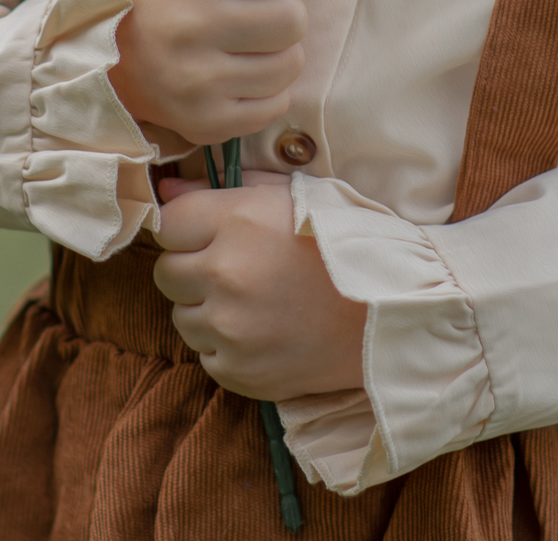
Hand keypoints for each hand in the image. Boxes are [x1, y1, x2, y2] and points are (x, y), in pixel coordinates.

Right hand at [108, 0, 330, 144]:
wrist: (103, 53)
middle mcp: (187, 23)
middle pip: (293, 18)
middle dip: (280, 12)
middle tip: (247, 13)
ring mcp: (194, 80)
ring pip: (291, 63)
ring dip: (276, 52)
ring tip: (240, 45)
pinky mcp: (203, 123)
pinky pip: (276, 105)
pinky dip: (264, 90)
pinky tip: (233, 75)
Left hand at [154, 173, 366, 399]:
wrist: (391, 309)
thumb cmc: (345, 240)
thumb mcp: (290, 193)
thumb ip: (223, 186)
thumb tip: (166, 186)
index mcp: (237, 221)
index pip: (168, 222)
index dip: (187, 226)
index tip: (209, 231)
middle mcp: (225, 274)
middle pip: (166, 271)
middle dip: (192, 266)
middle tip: (233, 266)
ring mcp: (230, 329)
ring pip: (181, 316)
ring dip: (206, 308)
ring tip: (254, 299)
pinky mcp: (239, 372)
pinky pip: (205, 354)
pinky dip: (225, 344)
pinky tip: (263, 329)